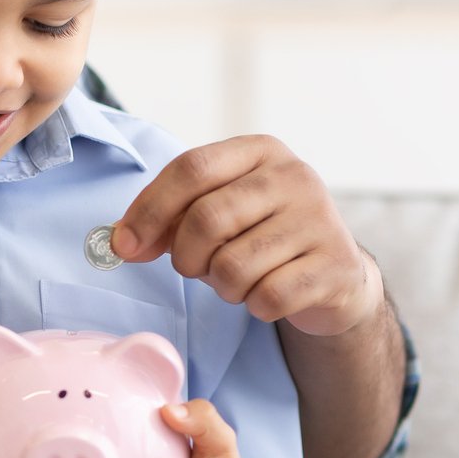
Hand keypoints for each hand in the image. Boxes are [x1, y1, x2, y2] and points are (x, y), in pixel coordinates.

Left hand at [114, 134, 381, 338]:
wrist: (334, 273)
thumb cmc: (260, 236)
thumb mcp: (218, 211)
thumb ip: (169, 218)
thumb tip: (122, 242)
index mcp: (259, 151)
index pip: (191, 168)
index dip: (150, 209)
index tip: (125, 246)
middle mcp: (294, 176)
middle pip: (207, 219)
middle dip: (186, 257)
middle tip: (194, 268)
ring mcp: (320, 219)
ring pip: (234, 266)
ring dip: (222, 286)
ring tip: (238, 279)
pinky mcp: (336, 265)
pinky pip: (268, 297)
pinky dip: (255, 306)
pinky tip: (266, 294)